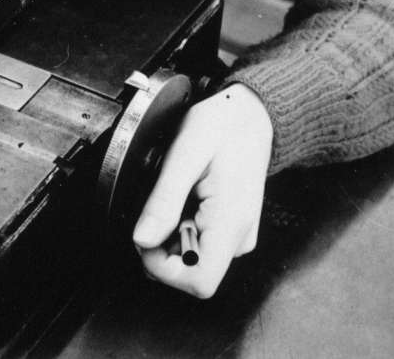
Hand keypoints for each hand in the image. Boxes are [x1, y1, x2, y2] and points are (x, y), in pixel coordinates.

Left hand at [131, 83, 272, 297]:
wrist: (252, 113)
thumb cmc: (223, 126)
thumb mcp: (185, 155)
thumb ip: (163, 201)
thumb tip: (141, 239)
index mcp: (230, 223)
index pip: (198, 281)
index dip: (163, 268)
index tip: (145, 238)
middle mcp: (238, 237)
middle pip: (192, 274)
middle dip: (161, 251)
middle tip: (153, 210)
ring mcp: (236, 235)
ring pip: (192, 261)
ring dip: (169, 238)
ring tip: (172, 197)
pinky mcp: (230, 229)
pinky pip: (199, 244)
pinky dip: (180, 229)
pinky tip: (181, 200)